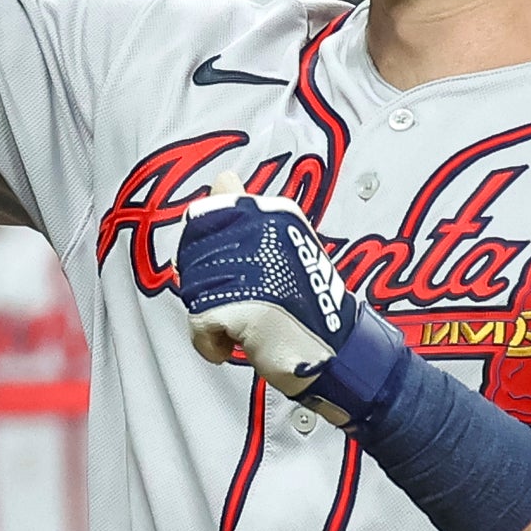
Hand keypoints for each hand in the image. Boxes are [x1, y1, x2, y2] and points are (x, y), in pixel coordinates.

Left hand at [175, 190, 387, 424]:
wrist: (336, 350)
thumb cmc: (308, 305)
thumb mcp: (282, 243)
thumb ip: (246, 214)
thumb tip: (220, 180)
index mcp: (275, 212)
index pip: (211, 209)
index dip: (206, 244)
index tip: (225, 263)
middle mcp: (262, 233)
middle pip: (194, 252)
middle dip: (206, 283)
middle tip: (238, 300)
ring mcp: (250, 269)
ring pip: (194, 289)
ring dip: (212, 314)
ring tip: (243, 323)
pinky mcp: (238, 307)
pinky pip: (199, 325)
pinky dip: (211, 343)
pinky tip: (239, 343)